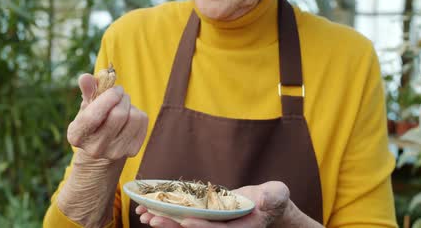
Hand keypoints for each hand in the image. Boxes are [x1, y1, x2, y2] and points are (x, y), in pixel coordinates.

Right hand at [67, 73, 148, 160]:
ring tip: (123, 105)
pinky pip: (142, 122)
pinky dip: (138, 113)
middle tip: (119, 94)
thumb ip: (87, 90)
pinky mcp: (132, 151)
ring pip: (133, 117)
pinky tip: (129, 117)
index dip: (107, 97)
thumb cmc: (93, 120)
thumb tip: (86, 77)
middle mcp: (95, 148)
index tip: (114, 89)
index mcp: (77, 135)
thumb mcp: (87, 106)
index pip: (93, 116)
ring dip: (130, 104)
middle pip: (118, 115)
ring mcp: (114, 152)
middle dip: (122, 98)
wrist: (103, 147)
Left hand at [136, 181, 291, 227]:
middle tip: (153, 220)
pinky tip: (148, 207)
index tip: (186, 221)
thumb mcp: (277, 195)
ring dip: (165, 221)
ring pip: (184, 227)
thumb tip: (264, 198)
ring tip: (144, 215)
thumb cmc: (273, 199)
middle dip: (174, 227)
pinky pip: (182, 217)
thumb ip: (273, 197)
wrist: (265, 204)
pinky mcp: (203, 218)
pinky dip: (166, 213)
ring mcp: (211, 225)